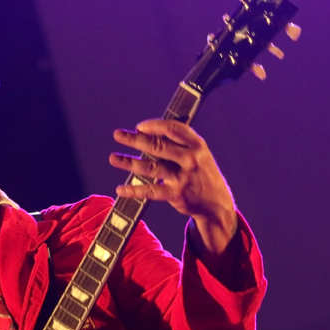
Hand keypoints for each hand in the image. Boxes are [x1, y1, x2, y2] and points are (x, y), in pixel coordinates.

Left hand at [109, 119, 237, 254]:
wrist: (216, 203)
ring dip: (129, 162)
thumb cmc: (201, 174)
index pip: (173, 129)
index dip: (154, 126)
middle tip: (118, 135)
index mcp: (197, 145)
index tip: (139, 126)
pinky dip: (133, 190)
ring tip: (113, 158)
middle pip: (158, 146)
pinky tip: (120, 189)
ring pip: (150, 167)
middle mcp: (190, 159)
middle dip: (135, 139)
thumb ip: (179, 144)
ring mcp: (183, 177)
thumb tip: (149, 133)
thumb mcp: (199, 154)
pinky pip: (150, 191)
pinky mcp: (175, 195)